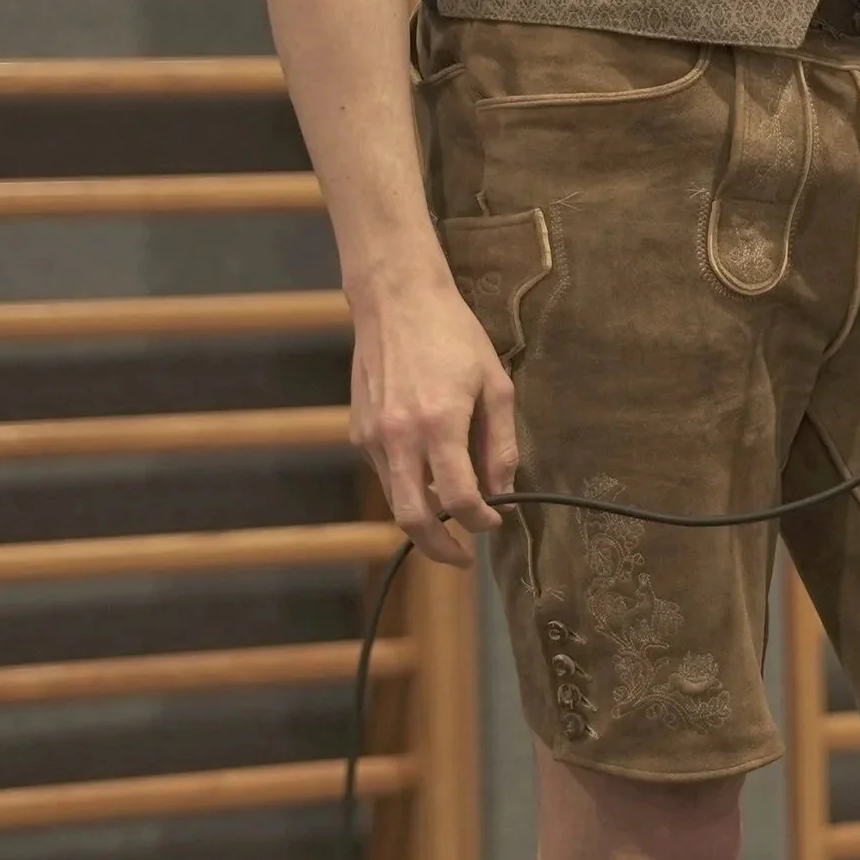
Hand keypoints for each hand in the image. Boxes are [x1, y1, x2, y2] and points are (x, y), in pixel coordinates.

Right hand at [347, 268, 516, 565]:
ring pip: (396, 499)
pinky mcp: (357, 431)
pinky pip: (384, 473)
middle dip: (440, 548)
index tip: (495, 523)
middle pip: (414, 518)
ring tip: (452, 516)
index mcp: (440, 423)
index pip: (458, 498)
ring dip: (423, 518)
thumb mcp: (494, 383)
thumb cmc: (454, 335)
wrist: (397, 300)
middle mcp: (399, 436)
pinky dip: (407, 484)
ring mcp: (372, 436)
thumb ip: (500, 442)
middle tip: (463, 558)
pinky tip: (428, 469)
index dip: (480, 520)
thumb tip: (502, 489)